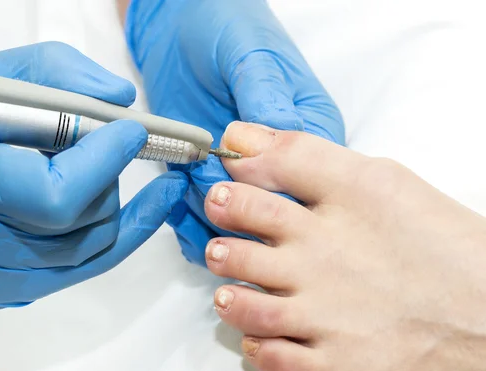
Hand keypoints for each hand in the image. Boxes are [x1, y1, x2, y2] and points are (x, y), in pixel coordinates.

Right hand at [0, 42, 187, 309]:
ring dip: (112, 206)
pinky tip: (125, 208)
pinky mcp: (6, 294)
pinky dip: (105, 235)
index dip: (105, 161)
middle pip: (86, 225)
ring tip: (112, 170)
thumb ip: (54, 72)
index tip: (131, 131)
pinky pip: (79, 270)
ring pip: (94, 252)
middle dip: (111, 177)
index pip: (59, 197)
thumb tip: (121, 99)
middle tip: (115, 143)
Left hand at [124, 0, 344, 265]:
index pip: (312, 182)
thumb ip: (266, 93)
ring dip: (210, 216)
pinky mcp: (209, 184)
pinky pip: (206, 223)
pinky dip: (188, 222)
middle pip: (277, 216)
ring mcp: (245, 180)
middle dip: (240, 208)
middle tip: (205, 174)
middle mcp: (284, 164)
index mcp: (312, 129)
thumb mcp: (250, 52)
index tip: (235, 166)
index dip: (276, 187)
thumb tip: (285, 130)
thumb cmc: (224, 27)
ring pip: (240, 228)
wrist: (172, 28)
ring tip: (185, 185)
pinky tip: (173, 200)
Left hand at [204, 122, 485, 370]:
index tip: (227, 178)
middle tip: (222, 228)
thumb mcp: (387, 184)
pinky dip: (258, 345)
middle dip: (223, 226)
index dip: (235, 172)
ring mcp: (326, 316)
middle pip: (240, 231)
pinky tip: (265, 336)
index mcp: (348, 201)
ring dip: (231, 293)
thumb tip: (246, 140)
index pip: (265, 168)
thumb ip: (312, 158)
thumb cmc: (457, 259)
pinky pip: (269, 358)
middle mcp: (326, 255)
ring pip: (241, 301)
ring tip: (232, 290)